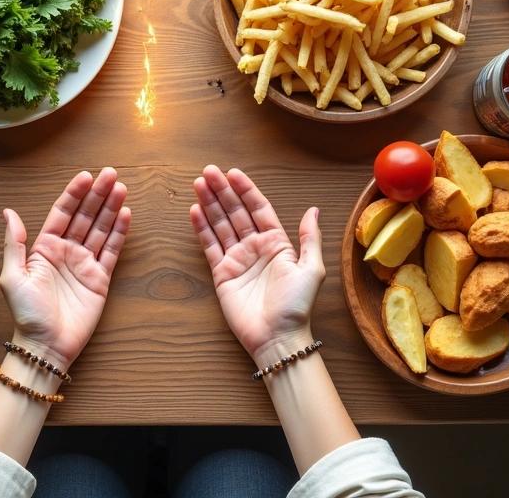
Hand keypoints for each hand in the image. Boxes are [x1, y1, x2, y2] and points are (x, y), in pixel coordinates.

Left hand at [0, 168, 131, 368]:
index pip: (62, 213)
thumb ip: (15, 243)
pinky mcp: (100, 279)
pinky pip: (111, 251)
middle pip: (85, 216)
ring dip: (111, 208)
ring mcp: (84, 264)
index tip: (86, 176)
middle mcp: (66, 252)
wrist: (46, 346)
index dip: (74, 194)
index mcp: (44, 248)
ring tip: (121, 188)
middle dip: (97, 195)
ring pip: (100, 229)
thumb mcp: (13, 276)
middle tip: (111, 174)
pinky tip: (126, 214)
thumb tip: (8, 211)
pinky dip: (119, 233)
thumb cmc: (27, 314)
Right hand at [189, 166, 324, 365]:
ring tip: (199, 184)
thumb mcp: (311, 268)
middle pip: (236, 212)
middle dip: (223, 191)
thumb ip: (309, 238)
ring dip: (210, 204)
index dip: (246, 190)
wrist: (277, 337)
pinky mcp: (222, 274)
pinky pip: (210, 246)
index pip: (258, 209)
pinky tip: (195, 211)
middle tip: (208, 171)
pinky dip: (202, 229)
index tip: (233, 173)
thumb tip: (313, 209)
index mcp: (277, 243)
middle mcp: (255, 247)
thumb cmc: (296, 305)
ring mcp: (237, 259)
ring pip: (221, 225)